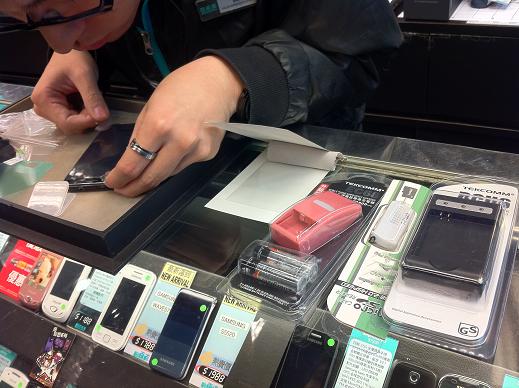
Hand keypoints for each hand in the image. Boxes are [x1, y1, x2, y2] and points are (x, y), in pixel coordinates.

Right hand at [31, 51, 109, 133]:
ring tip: (93, 103)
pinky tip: (90, 106)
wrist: (71, 52)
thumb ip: (92, 97)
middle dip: (87, 120)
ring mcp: (49, 110)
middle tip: (99, 107)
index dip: (86, 122)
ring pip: (72, 125)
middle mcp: (42, 108)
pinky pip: (74, 120)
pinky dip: (85, 116)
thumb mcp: (85, 75)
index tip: (102, 116)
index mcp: (43, 99)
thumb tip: (102, 118)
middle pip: (69, 126)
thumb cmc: (74, 58)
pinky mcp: (57, 110)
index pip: (66, 122)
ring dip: (86, 119)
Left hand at [104, 55, 243, 196]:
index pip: (132, 164)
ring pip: (168, 175)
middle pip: (151, 178)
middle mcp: (179, 141)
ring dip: (152, 178)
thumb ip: (140, 133)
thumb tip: (130, 157)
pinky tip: (171, 154)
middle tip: (124, 189)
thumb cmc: (183, 86)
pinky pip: (184, 166)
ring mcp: (196, 150)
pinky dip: (172, 165)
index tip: (113, 182)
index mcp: (158, 125)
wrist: (219, 82)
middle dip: (133, 187)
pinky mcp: (207, 154)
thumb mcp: (151, 104)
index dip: (119, 178)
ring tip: (143, 175)